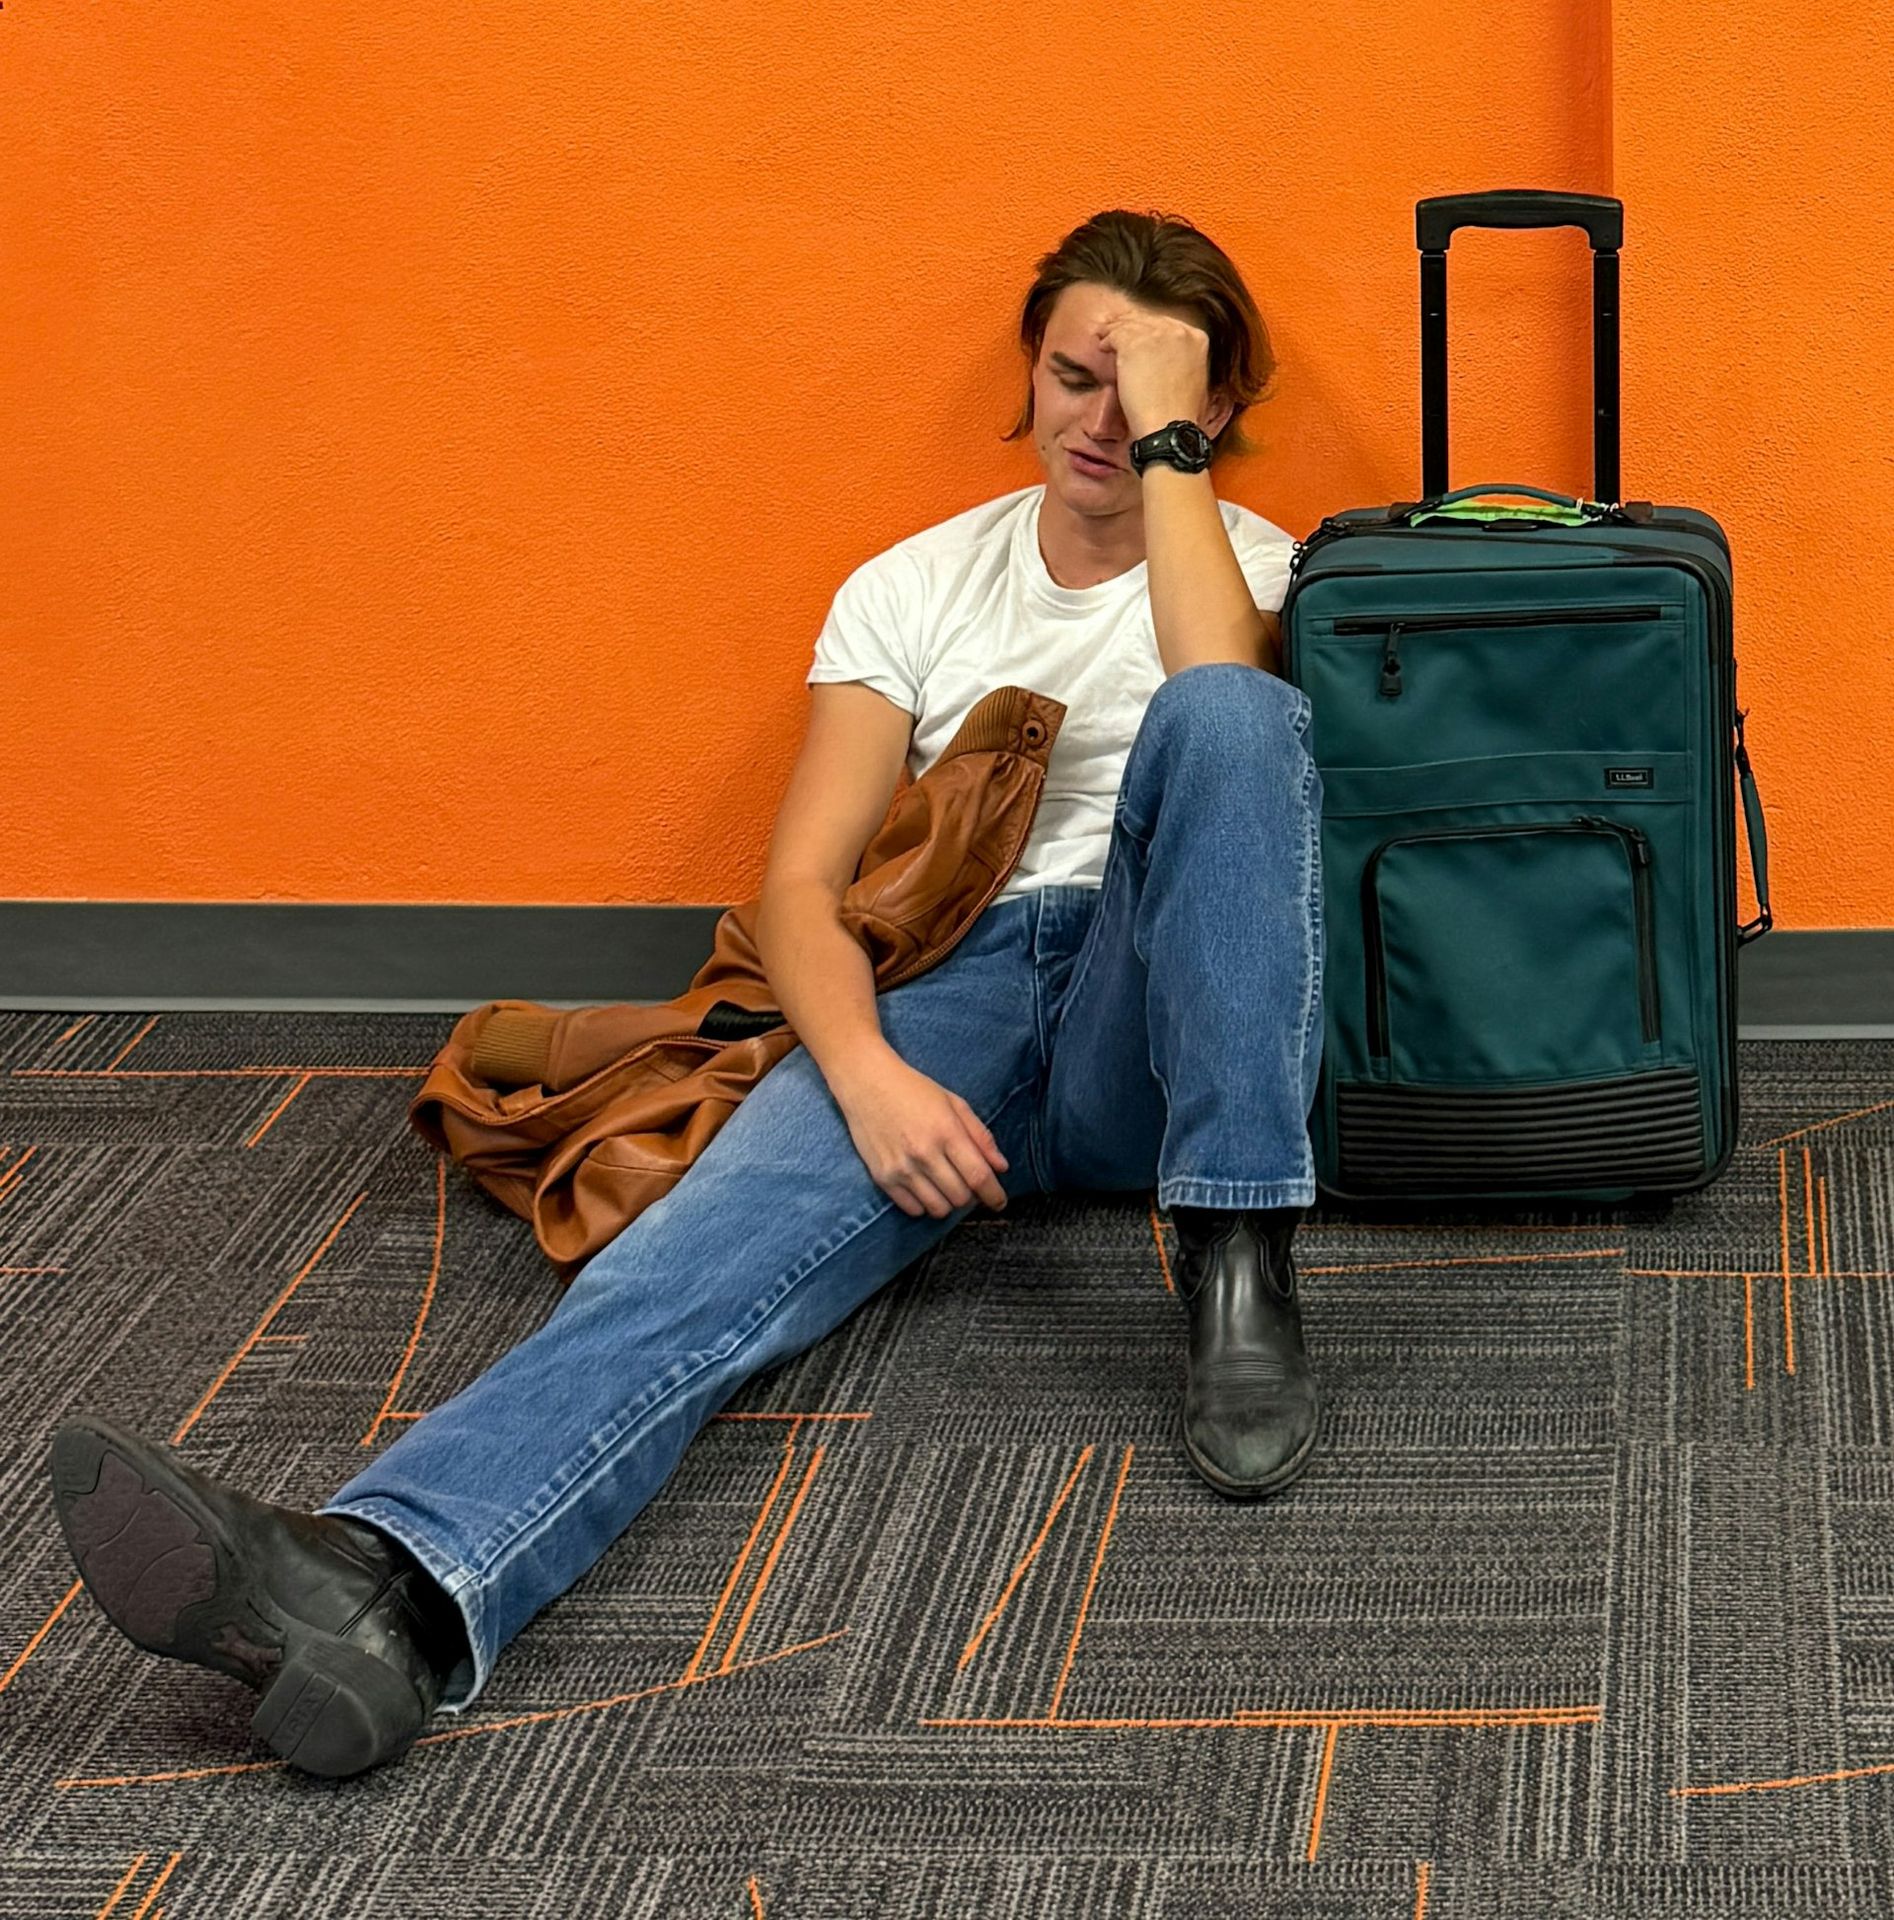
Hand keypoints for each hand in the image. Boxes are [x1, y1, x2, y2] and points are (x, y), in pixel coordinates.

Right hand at [834, 1052, 1009, 1218]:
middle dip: (971, 1196)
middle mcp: (924, 1153)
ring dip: (948, 1202)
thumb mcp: (954, 1103)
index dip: (994, 1195)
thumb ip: (980, 1136)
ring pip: (938, 1208)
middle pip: (960, 1197)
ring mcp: (901, 1168)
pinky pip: (912, 1210)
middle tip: (967, 1184)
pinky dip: (924, 1205)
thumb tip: (1001, 1167)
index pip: (978, 1177)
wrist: (866, 1082)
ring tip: (946, 1186)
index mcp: (946, 1131)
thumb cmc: (914, 1090)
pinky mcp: (882, 1177)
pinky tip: (925, 1187)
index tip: (999, 1202)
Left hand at [1095, 308, 1211, 442]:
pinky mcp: (1134, 344)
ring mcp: (1156, 335)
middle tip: (1116, 331)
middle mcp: (1179, 331)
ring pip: (1130, 324)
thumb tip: (1167, 363)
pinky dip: (1107, 339)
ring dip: (1116, 330)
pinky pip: (1115, 334)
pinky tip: (1103, 347)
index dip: (1150, 330)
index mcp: (1197, 339)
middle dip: (1131, 326)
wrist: (1169, 426)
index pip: (1168, 325)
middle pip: (1148, 320)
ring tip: (1105, 337)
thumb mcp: (1195, 381)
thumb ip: (1183, 363)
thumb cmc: (1180, 415)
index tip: (1140, 336)